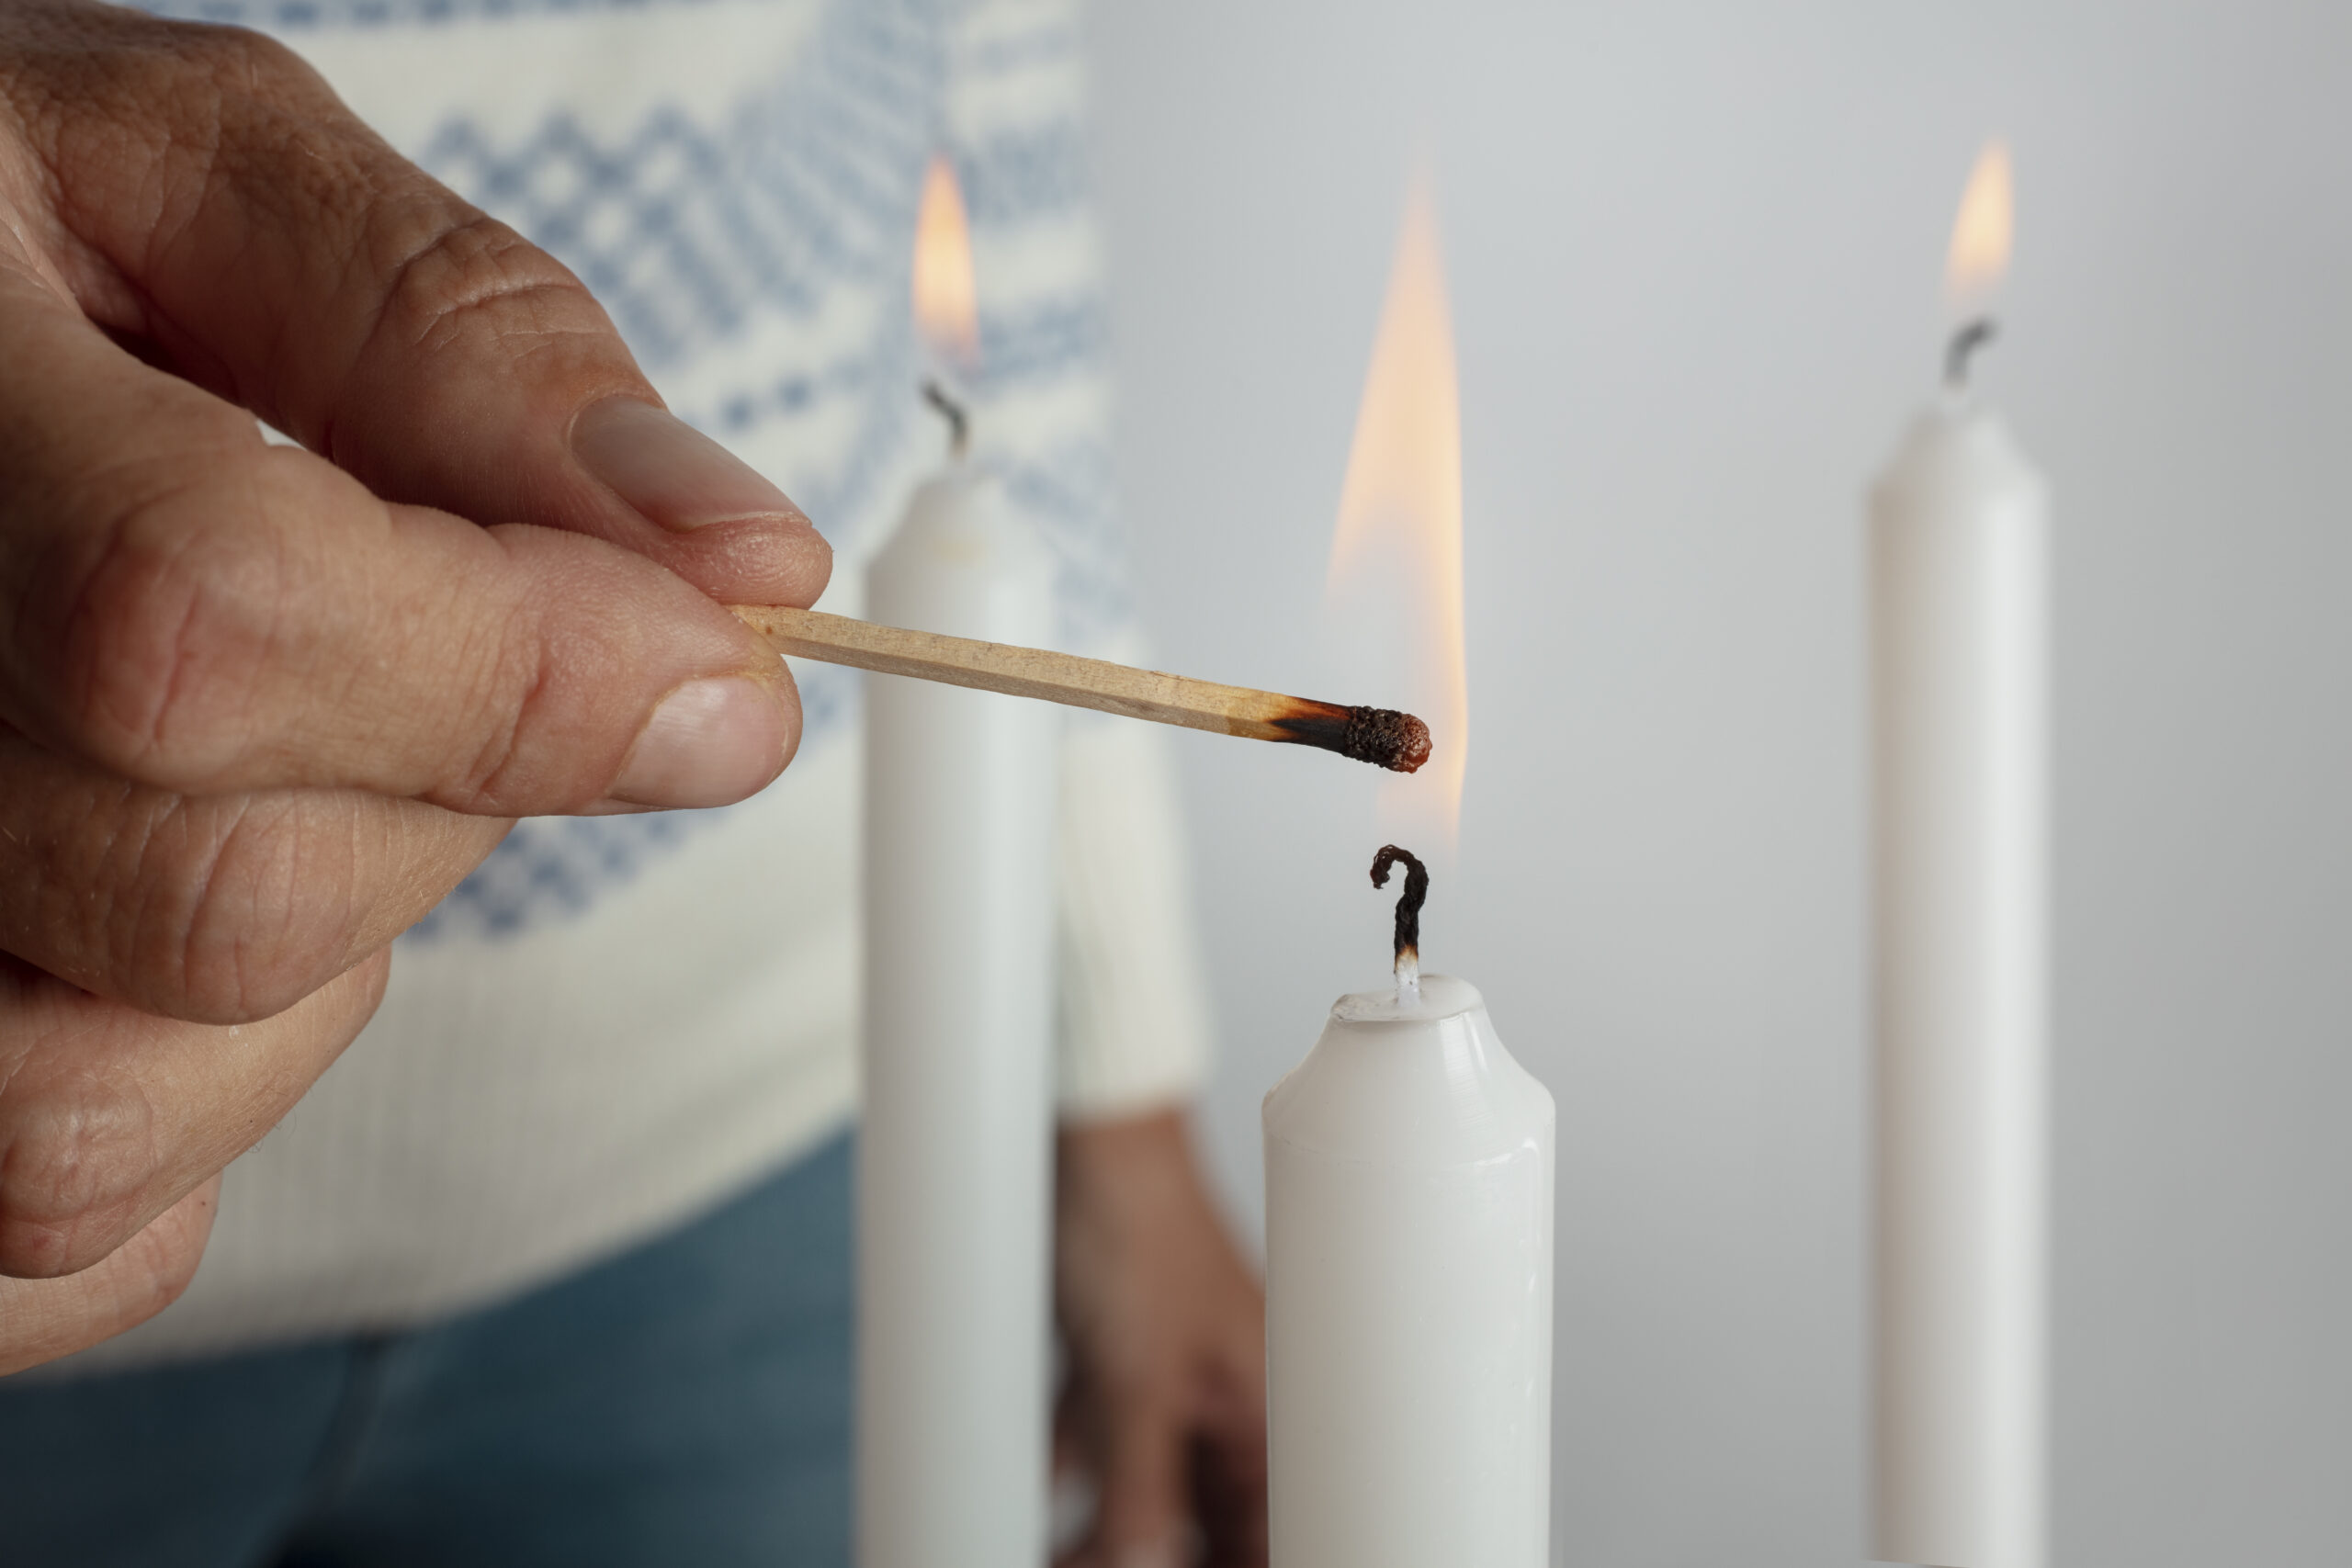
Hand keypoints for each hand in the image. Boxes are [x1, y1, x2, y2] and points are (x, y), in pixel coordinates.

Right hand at [0, 0, 828, 1372]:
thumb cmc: (1, 241)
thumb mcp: (201, 182)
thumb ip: (463, 344)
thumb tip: (743, 562)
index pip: (213, 627)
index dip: (528, 677)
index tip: (723, 662)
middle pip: (225, 895)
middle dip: (441, 794)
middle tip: (417, 654)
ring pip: (115, 1114)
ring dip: (308, 978)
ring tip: (259, 779)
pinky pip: (58, 1242)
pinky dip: (197, 1128)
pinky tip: (163, 938)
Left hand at [1054, 1109, 1268, 1567]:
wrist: (1089, 1141)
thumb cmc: (1147, 1223)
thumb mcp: (1140, 1384)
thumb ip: (1141, 1488)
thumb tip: (1139, 1562)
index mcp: (1265, 1409)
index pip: (1265, 1525)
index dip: (1231, 1560)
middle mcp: (1225, 1398)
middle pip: (1197, 1513)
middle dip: (1147, 1549)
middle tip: (1096, 1563)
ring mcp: (1168, 1377)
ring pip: (1142, 1480)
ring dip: (1101, 1518)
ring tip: (1057, 1548)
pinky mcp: (1114, 1356)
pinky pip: (1095, 1436)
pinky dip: (1069, 1464)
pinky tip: (1038, 1488)